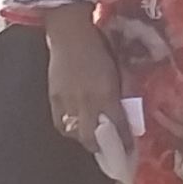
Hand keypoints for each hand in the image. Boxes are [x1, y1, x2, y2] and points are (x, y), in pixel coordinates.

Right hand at [42, 12, 123, 148]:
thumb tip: (122, 114)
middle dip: (101, 146)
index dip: (123, 142)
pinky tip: (74, 126)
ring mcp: (67, 101)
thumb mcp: (115, 71)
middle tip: (108, 148)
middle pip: (91, 138)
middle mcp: (86, 101)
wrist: (70, 32)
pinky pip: (60, 123)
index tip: (129, 151)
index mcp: (105, 93)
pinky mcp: (53, 98)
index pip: (117, 126)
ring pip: (75, 134)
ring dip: (84, 138)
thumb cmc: (98, 46)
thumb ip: (117, 95)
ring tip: (91, 136)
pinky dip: (69, 129)